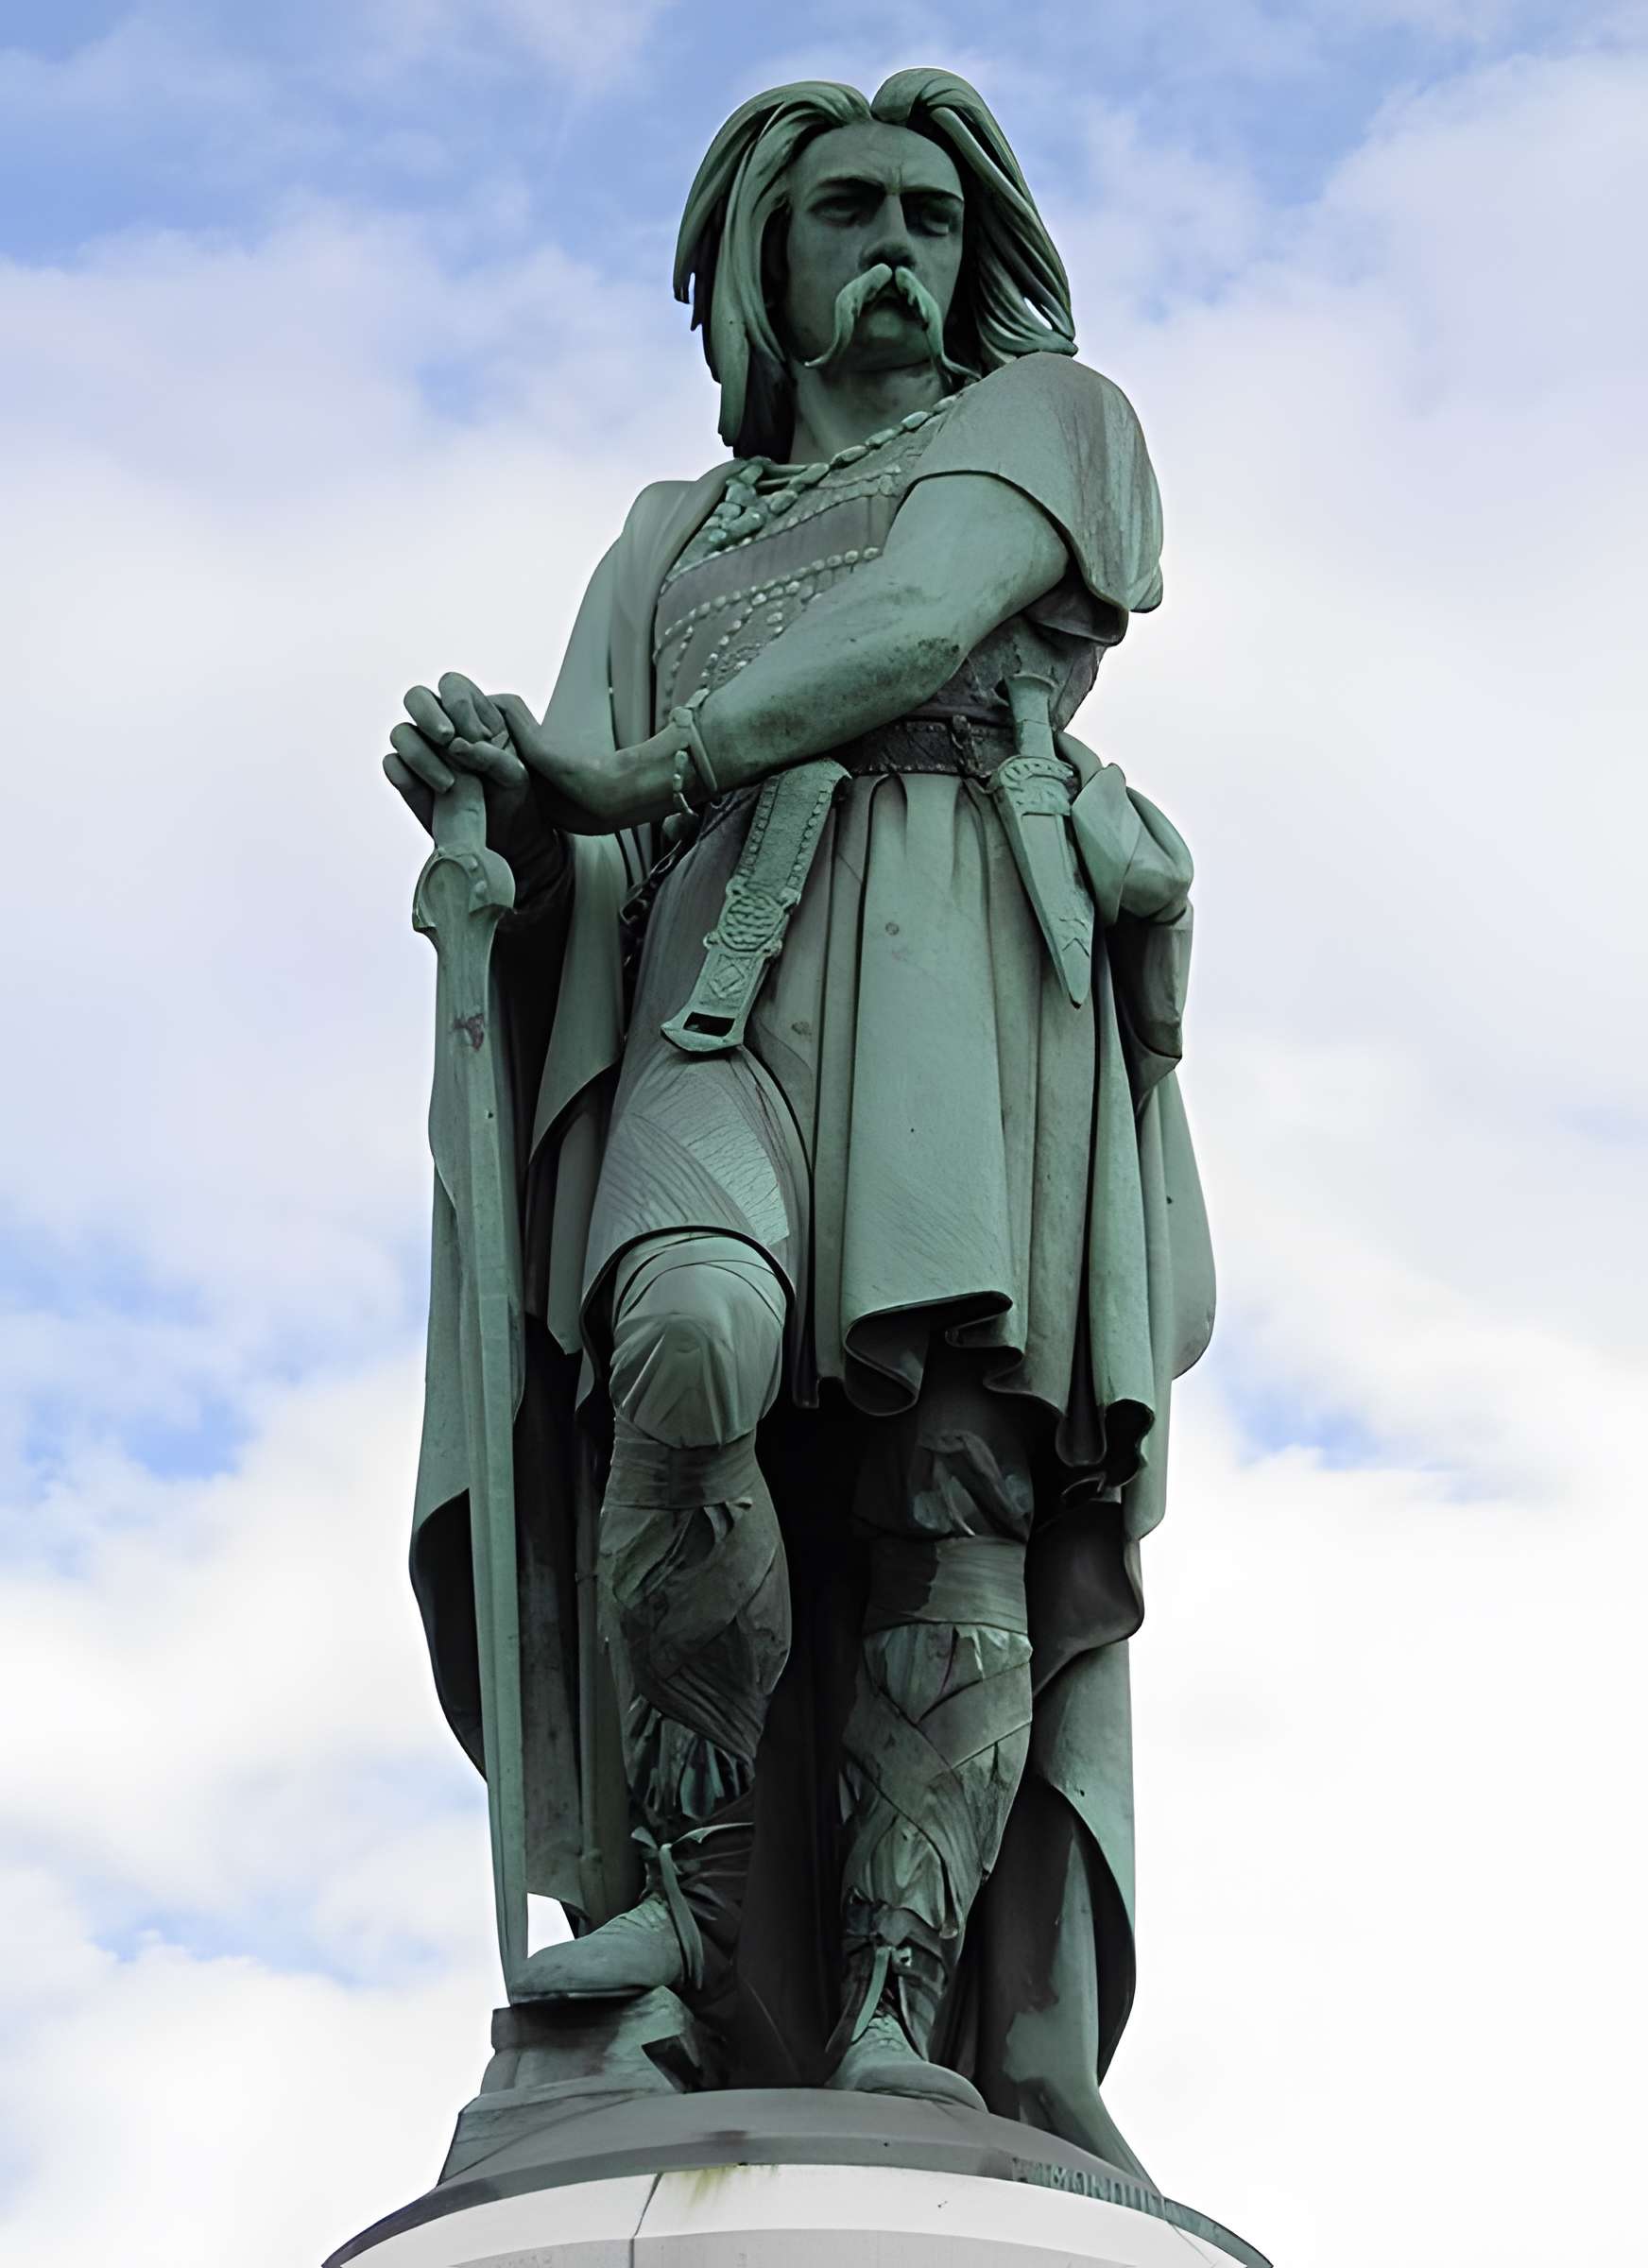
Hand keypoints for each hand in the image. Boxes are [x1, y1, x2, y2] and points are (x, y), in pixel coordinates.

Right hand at [383, 673, 530, 837]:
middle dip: (428, 714)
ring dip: (422, 754)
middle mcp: (442, 729)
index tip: (479, 736)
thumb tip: (459, 746)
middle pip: (417, 697)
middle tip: (447, 738)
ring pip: (401, 733)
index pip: (453, 686)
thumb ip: (495, 755)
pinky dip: (406, 776)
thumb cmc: (517, 798)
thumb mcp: (518, 774)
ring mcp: (422, 753)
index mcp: (472, 714)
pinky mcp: (409, 782)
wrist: (508, 839)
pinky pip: (392, 766)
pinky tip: (431, 794)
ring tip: (449, 784)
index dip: (459, 703)